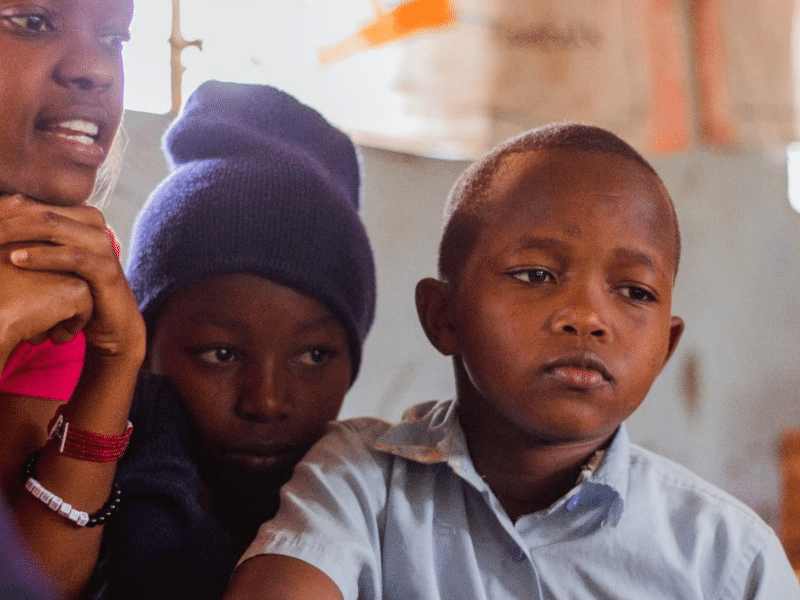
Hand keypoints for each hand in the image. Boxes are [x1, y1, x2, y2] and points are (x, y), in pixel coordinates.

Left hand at [0, 195, 144, 363]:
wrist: (113, 322)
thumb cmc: (75, 290)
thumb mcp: (51, 261)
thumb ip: (32, 241)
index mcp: (78, 216)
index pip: (33, 203)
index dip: (2, 208)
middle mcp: (92, 224)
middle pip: (39, 210)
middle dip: (4, 217)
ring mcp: (102, 244)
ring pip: (53, 225)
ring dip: (16, 230)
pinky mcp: (107, 269)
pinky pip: (72, 256)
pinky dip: (42, 256)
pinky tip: (16, 259)